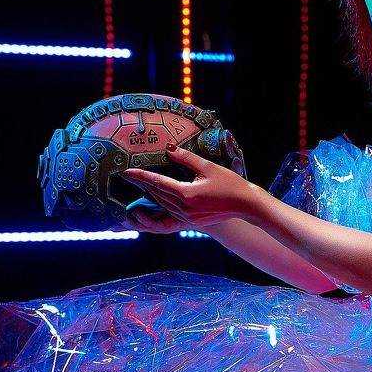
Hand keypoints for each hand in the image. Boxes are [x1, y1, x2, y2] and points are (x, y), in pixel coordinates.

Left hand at [119, 144, 256, 228]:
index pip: (157, 183)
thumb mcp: (207, 167)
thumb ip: (185, 158)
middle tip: (128, 176)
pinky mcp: (191, 222)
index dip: (140, 176)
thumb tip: (169, 149)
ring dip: (150, 195)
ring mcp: (187, 218)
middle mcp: (184, 209)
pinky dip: (160, 210)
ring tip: (139, 186)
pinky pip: (169, 216)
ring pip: (162, 205)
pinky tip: (153, 205)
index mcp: (186, 194)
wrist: (245, 204)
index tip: (126, 172)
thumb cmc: (229, 183)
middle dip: (142, 184)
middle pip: (157, 194)